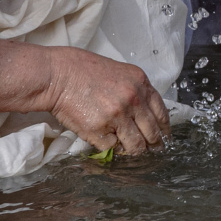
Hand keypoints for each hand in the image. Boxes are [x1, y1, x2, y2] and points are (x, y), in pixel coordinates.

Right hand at [46, 46, 170, 153]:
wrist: (57, 74)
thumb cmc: (82, 69)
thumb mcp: (118, 72)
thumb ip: (134, 91)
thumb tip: (145, 116)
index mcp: (140, 82)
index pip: (162, 113)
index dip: (163, 129)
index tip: (163, 137)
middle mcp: (133, 99)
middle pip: (153, 134)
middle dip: (152, 145)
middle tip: (148, 150)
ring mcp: (118, 116)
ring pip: (136, 147)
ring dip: (131, 149)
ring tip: (123, 146)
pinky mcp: (102, 131)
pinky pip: (113, 149)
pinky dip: (109, 146)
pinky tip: (102, 135)